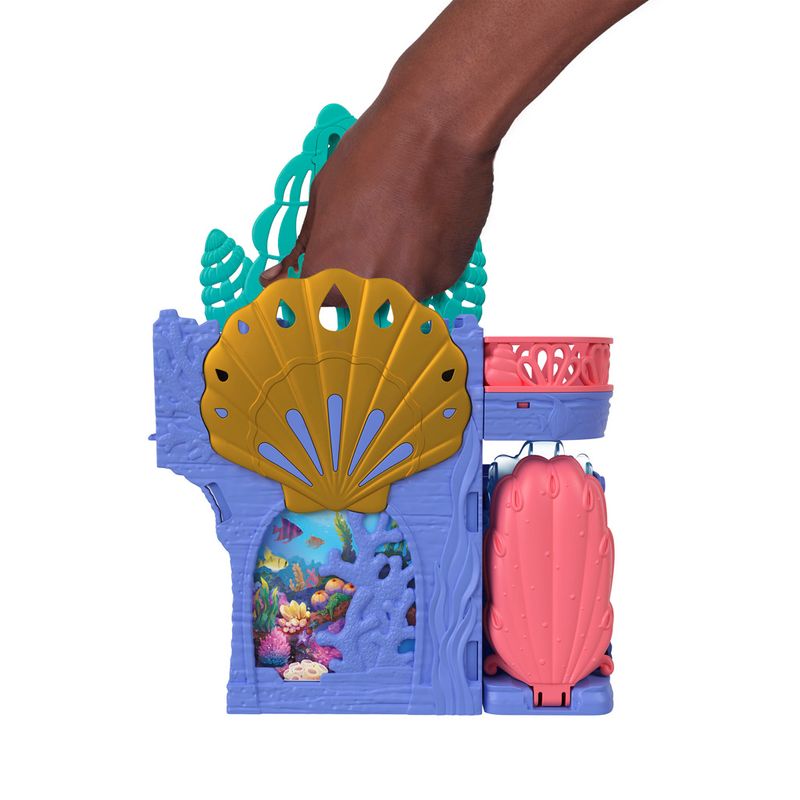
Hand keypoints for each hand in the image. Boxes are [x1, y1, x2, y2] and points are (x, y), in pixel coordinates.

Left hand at [259, 95, 493, 302]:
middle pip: (356, 314)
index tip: (317, 292)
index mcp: (330, 274)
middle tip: (368, 247)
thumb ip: (302, 247)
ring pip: (395, 301)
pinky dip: (423, 264)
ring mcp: (412, 289)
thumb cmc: (374, 152)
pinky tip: (424, 226)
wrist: (438, 128)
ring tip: (400, 227)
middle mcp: (370, 292)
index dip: (316, 298)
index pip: (312, 312)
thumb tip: (273, 278)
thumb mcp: (321, 198)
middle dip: (356, 290)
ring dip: (392, 276)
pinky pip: (427, 285)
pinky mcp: (446, 279)